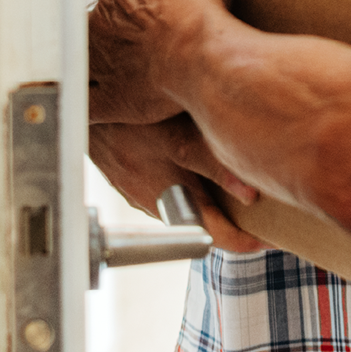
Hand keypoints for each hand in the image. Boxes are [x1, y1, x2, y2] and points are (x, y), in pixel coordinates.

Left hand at [90, 0, 232, 126]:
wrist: (201, 56)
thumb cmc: (196, 5)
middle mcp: (97, 19)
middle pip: (97, 19)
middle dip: (113, 27)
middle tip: (139, 34)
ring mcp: (100, 61)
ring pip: (86, 60)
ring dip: (96, 63)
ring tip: (118, 68)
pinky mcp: (109, 97)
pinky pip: (88, 107)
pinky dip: (87, 109)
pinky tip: (89, 110)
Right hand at [90, 116, 265, 253]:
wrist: (81, 109)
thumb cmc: (129, 122)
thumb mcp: (180, 141)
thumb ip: (216, 165)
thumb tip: (253, 192)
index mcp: (171, 203)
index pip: (217, 237)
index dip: (247, 241)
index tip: (269, 240)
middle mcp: (156, 206)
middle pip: (203, 226)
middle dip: (233, 223)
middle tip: (262, 217)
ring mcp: (141, 193)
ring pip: (184, 208)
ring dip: (210, 204)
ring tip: (238, 191)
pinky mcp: (131, 180)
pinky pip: (166, 192)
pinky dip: (186, 188)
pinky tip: (194, 168)